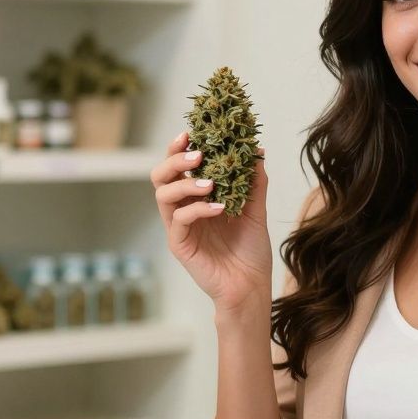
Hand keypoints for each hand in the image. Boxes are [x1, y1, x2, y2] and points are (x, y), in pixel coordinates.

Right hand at [151, 131, 272, 316]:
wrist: (250, 286)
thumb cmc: (250, 251)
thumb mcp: (256, 210)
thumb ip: (254, 181)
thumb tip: (256, 149)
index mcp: (196, 197)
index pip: (179, 167)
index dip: (180, 148)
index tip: (191, 133)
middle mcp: (183, 209)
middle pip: (161, 177)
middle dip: (174, 160)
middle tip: (196, 154)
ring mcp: (179, 227)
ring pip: (164, 195)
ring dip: (185, 184)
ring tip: (210, 183)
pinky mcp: (180, 244)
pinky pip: (180, 220)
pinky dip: (198, 209)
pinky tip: (219, 208)